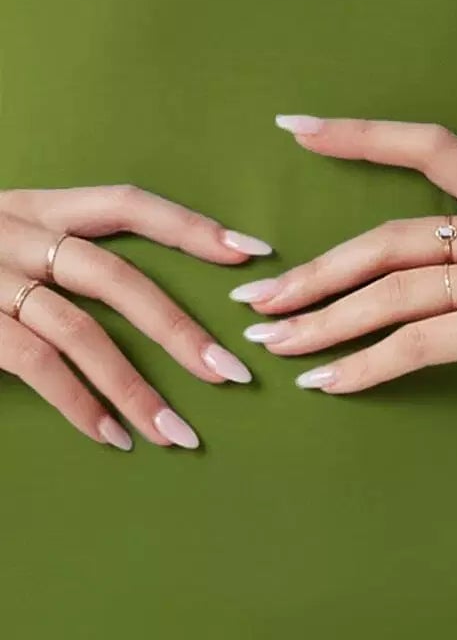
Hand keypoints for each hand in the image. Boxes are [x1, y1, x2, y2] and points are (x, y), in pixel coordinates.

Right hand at [0, 186, 272, 449]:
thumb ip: (53, 259)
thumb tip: (139, 306)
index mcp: (32, 206)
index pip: (126, 203)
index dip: (190, 225)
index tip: (251, 252)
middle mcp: (13, 233)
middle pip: (116, 276)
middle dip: (181, 326)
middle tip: (234, 372)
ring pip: (81, 330)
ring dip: (137, 385)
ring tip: (179, 432)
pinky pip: (34, 365)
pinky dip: (78, 403)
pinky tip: (113, 436)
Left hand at [234, 114, 456, 392]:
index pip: (431, 147)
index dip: (362, 136)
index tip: (296, 131)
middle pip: (387, 243)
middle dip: (315, 273)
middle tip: (257, 301)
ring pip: (391, 297)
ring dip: (323, 325)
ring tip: (273, 346)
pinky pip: (416, 347)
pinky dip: (365, 369)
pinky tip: (325, 386)